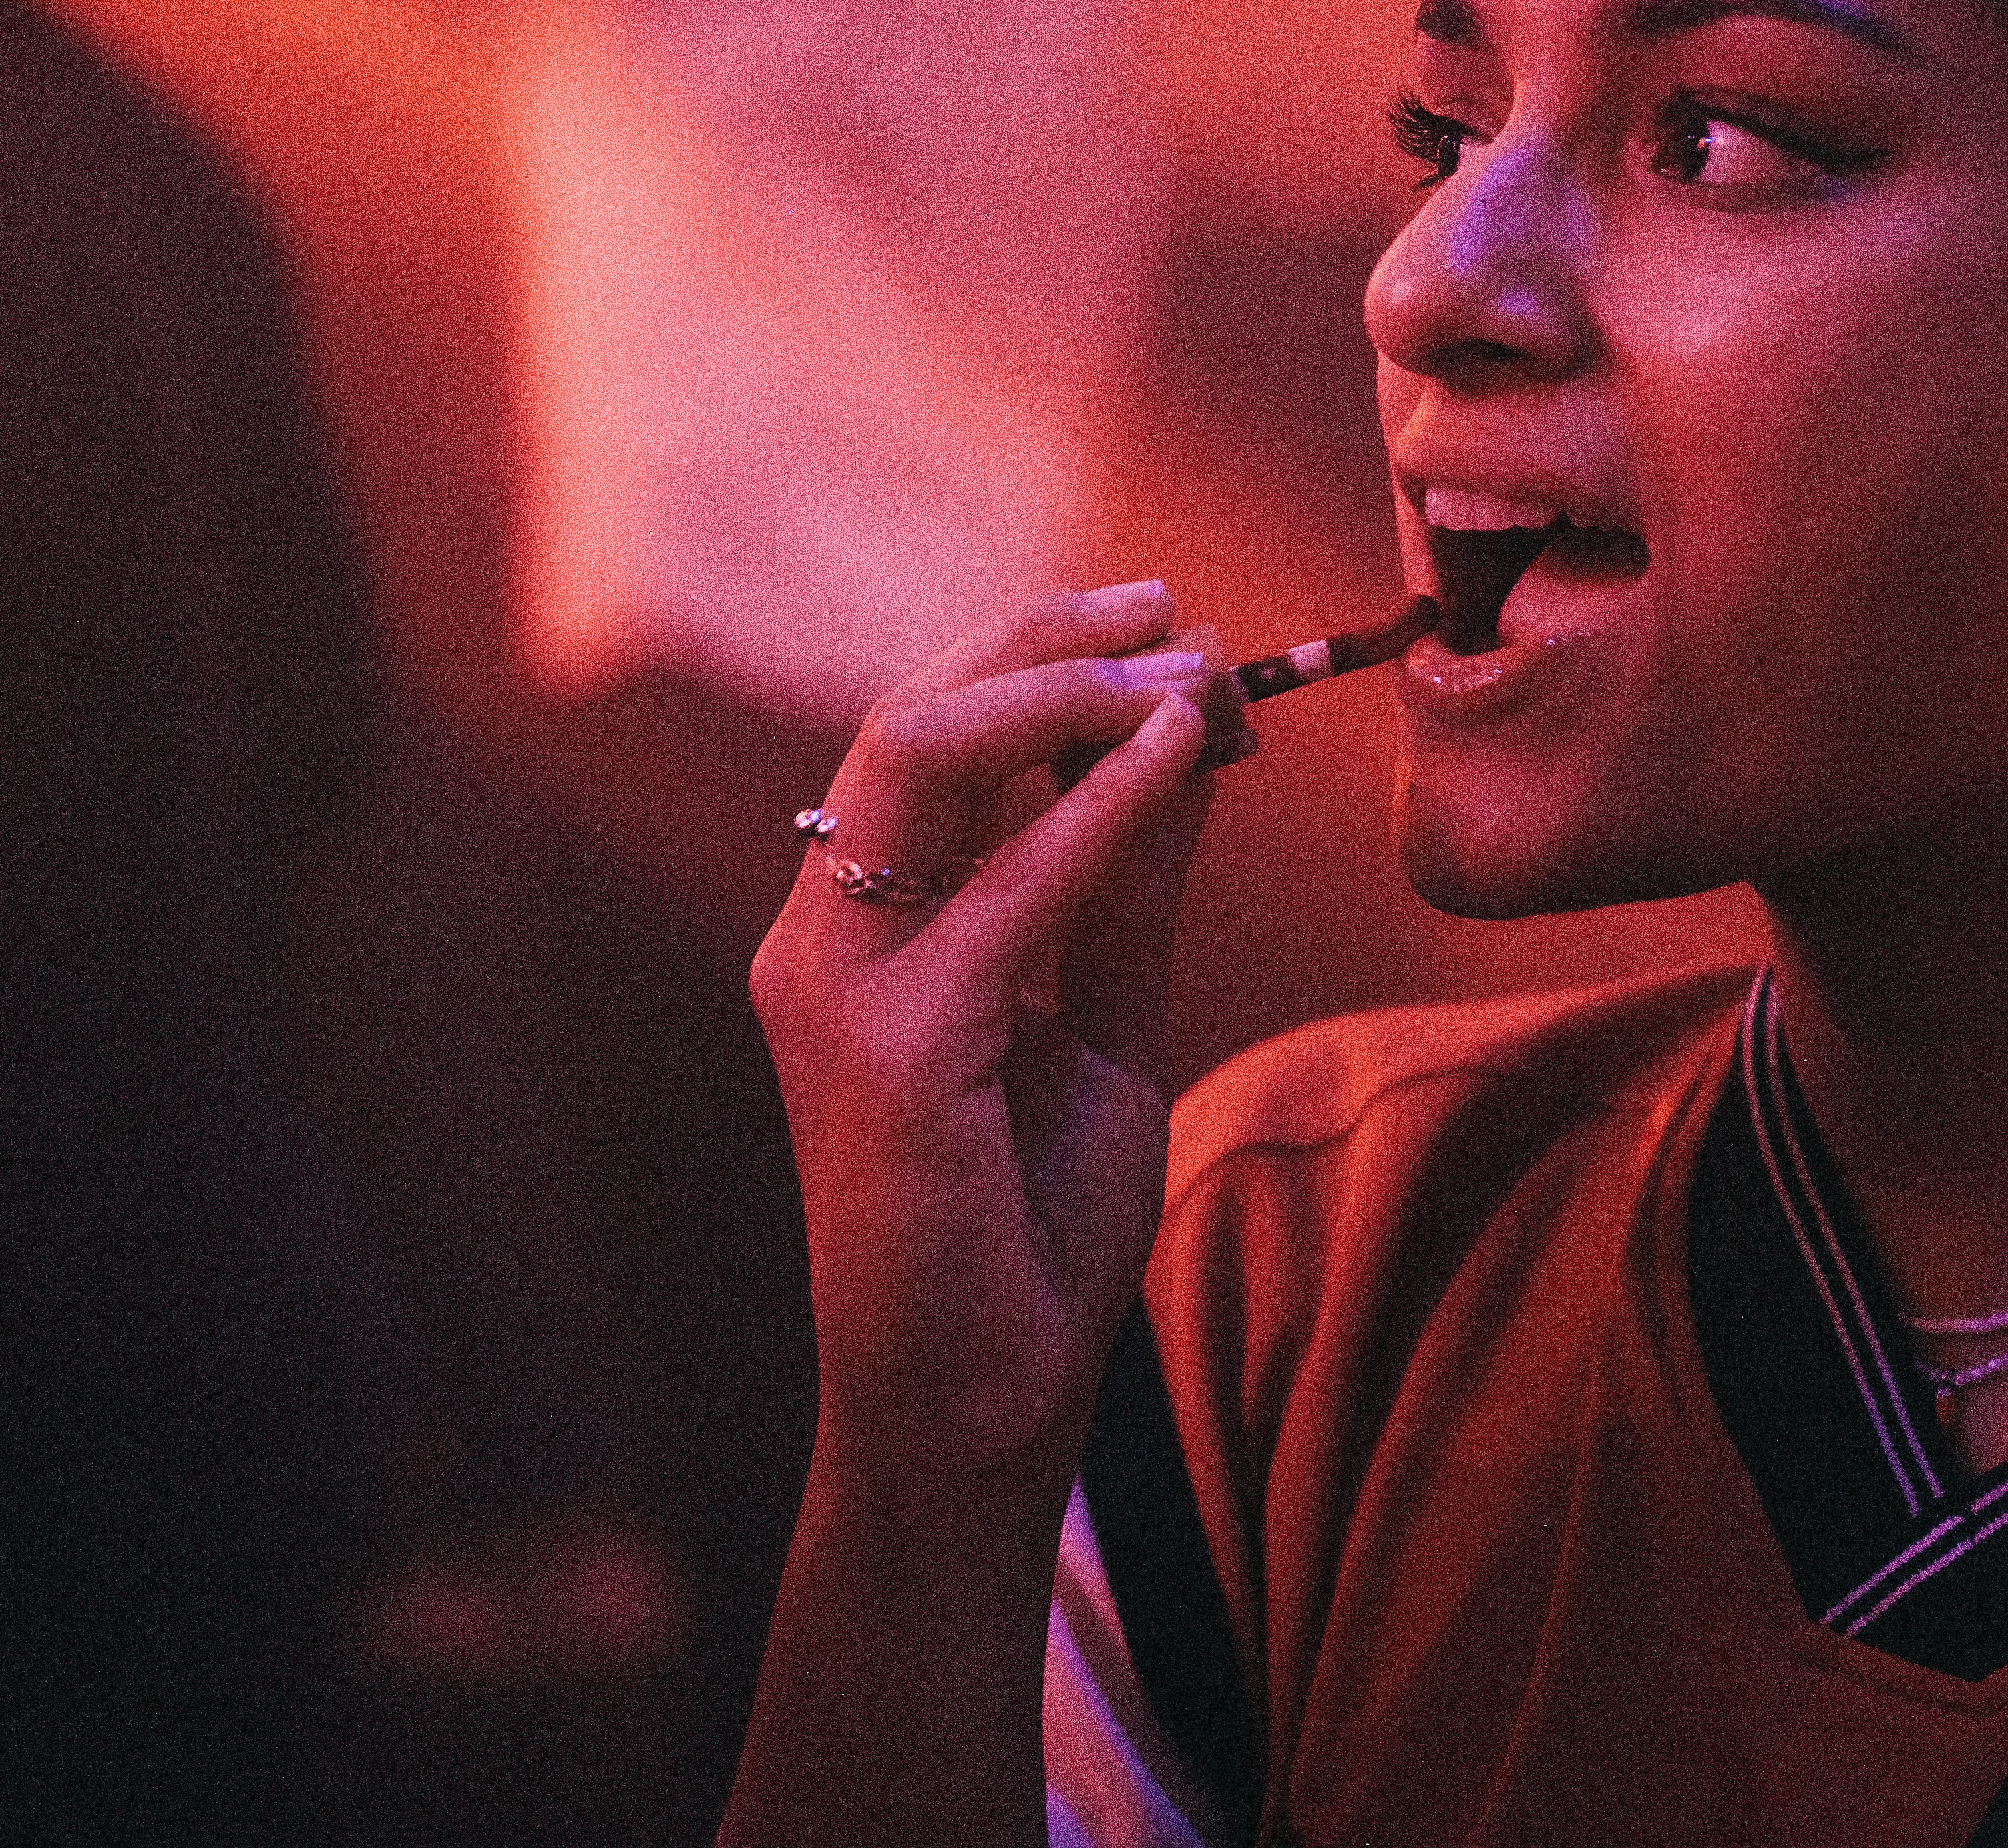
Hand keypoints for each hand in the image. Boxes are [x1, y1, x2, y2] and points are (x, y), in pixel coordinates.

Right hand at [748, 581, 1218, 1497]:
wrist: (984, 1400)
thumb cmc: (1028, 1223)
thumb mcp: (1101, 1020)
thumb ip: (1126, 889)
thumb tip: (1186, 742)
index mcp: (854, 928)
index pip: (924, 740)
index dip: (1037, 658)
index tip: (1161, 620)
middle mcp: (821, 939)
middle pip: (910, 721)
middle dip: (1042, 641)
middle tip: (1166, 607)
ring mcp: (836, 990)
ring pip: (923, 762)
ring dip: (1068, 694)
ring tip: (1184, 668)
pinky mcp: (889, 1054)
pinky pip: (1005, 891)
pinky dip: (1099, 808)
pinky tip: (1180, 759)